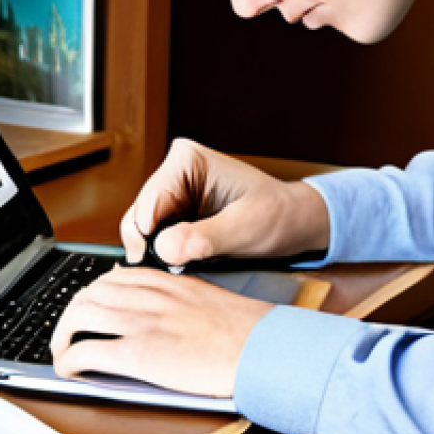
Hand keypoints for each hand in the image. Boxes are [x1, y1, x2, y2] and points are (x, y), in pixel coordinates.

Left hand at [49, 266, 272, 397]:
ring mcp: (141, 323)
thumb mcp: (204, 297)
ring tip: (62, 354)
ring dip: (61, 337)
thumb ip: (174, 297)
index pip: (110, 279)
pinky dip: (68, 361)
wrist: (262, 347)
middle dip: (70, 316)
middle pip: (88, 295)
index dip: (90, 295)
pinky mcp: (139, 354)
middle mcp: (147, 297)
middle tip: (67, 334)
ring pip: (78, 317)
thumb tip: (151, 305)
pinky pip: (87, 352)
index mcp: (164, 282)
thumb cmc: (243, 330)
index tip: (86, 309)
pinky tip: (69, 371)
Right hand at [121, 138, 329, 268]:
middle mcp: (174, 172)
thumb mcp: (244, 230)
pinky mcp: (176, 213)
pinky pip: (156, 238)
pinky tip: (185, 265)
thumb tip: (164, 248)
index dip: (146, 238)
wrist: (294, 223)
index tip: (158, 266)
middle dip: (152, 247)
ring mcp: (173, 192)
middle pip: (139, 217)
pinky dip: (165, 256)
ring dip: (158, 254)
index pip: (148, 202)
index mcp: (186, 160)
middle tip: (173, 272)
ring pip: (143, 231)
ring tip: (184, 269)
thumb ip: (204, 238)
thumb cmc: (276, 218)